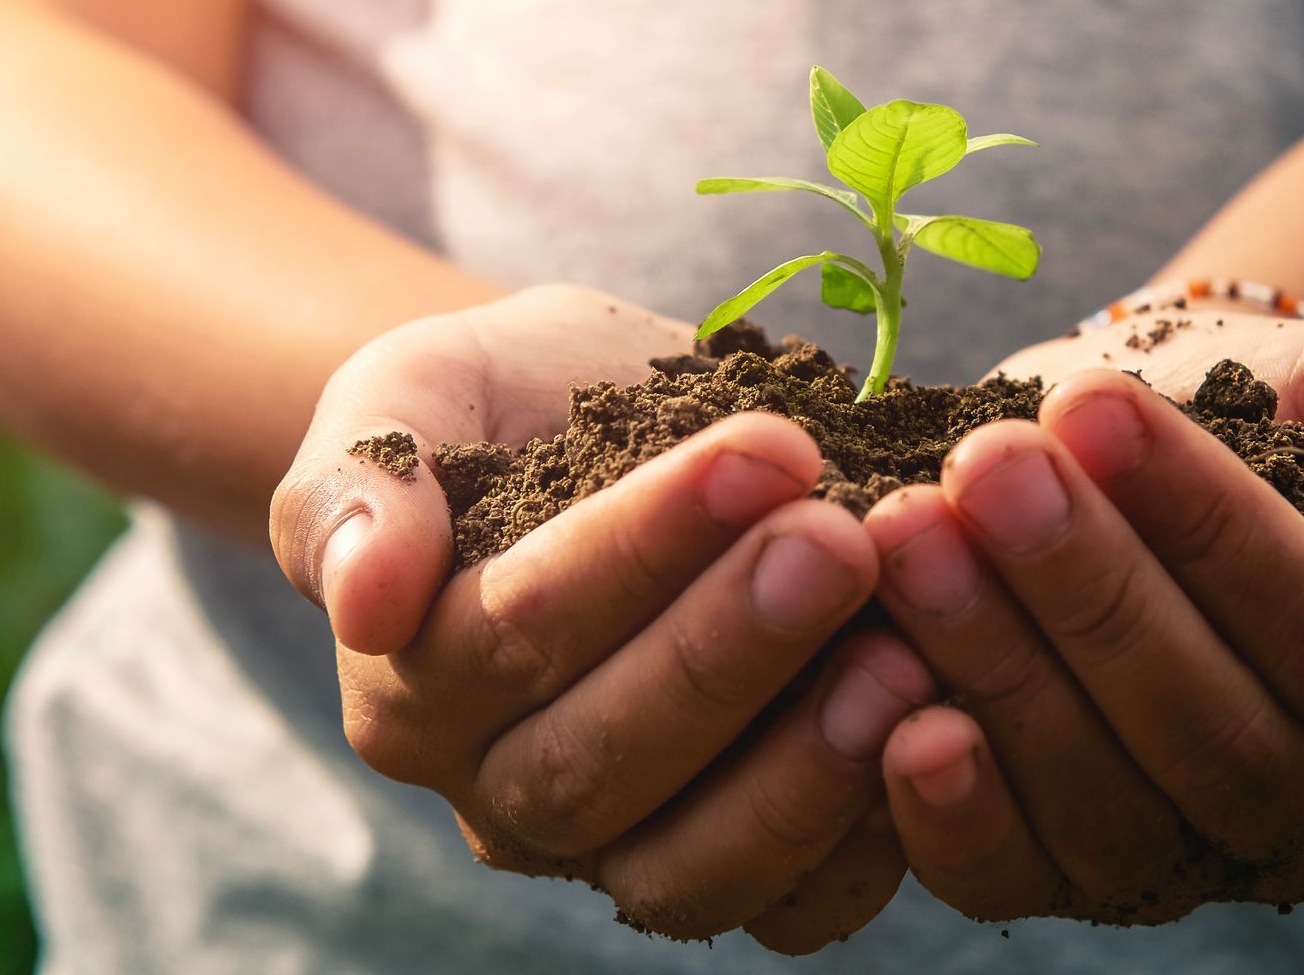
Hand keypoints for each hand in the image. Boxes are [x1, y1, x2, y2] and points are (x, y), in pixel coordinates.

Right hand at [269, 286, 933, 952]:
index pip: (520, 632)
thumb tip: (363, 597)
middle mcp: (504, 790)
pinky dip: (866, 844)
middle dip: (734, 651)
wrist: (593, 430)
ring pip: (692, 865)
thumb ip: (365, 484)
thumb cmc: (505, 405)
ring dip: (804, 770)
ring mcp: (618, 847)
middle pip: (602, 760)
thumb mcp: (414, 394)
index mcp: (418, 682)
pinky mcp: (731, 865)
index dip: (643, 549)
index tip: (767, 452)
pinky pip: (791, 909)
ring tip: (905, 658)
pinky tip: (941, 736)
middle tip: (844, 545)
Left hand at [863, 307, 1303, 922]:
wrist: (1130, 437)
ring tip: (911, 532)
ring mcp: (1181, 860)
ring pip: (1104, 808)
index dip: (1210, 529)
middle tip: (987, 468)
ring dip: (997, 666)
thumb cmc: (1264, 409)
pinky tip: (885, 703)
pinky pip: (1007, 877)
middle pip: (1213, 738)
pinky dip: (945, 805)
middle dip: (1087, 591)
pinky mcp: (1054, 870)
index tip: (1096, 406)